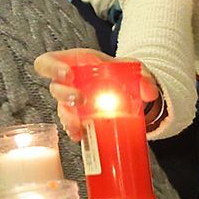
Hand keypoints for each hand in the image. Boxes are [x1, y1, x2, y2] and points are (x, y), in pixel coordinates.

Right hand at [34, 49, 159, 139]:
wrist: (128, 87)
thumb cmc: (122, 71)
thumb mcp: (134, 68)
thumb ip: (143, 76)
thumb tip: (150, 92)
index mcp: (75, 63)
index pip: (48, 62)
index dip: (52, 67)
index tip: (67, 74)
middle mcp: (69, 83)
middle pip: (54, 88)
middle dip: (65, 95)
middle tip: (80, 99)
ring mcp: (72, 102)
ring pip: (62, 110)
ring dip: (69, 118)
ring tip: (80, 125)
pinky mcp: (80, 117)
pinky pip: (72, 125)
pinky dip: (76, 131)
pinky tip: (82, 136)